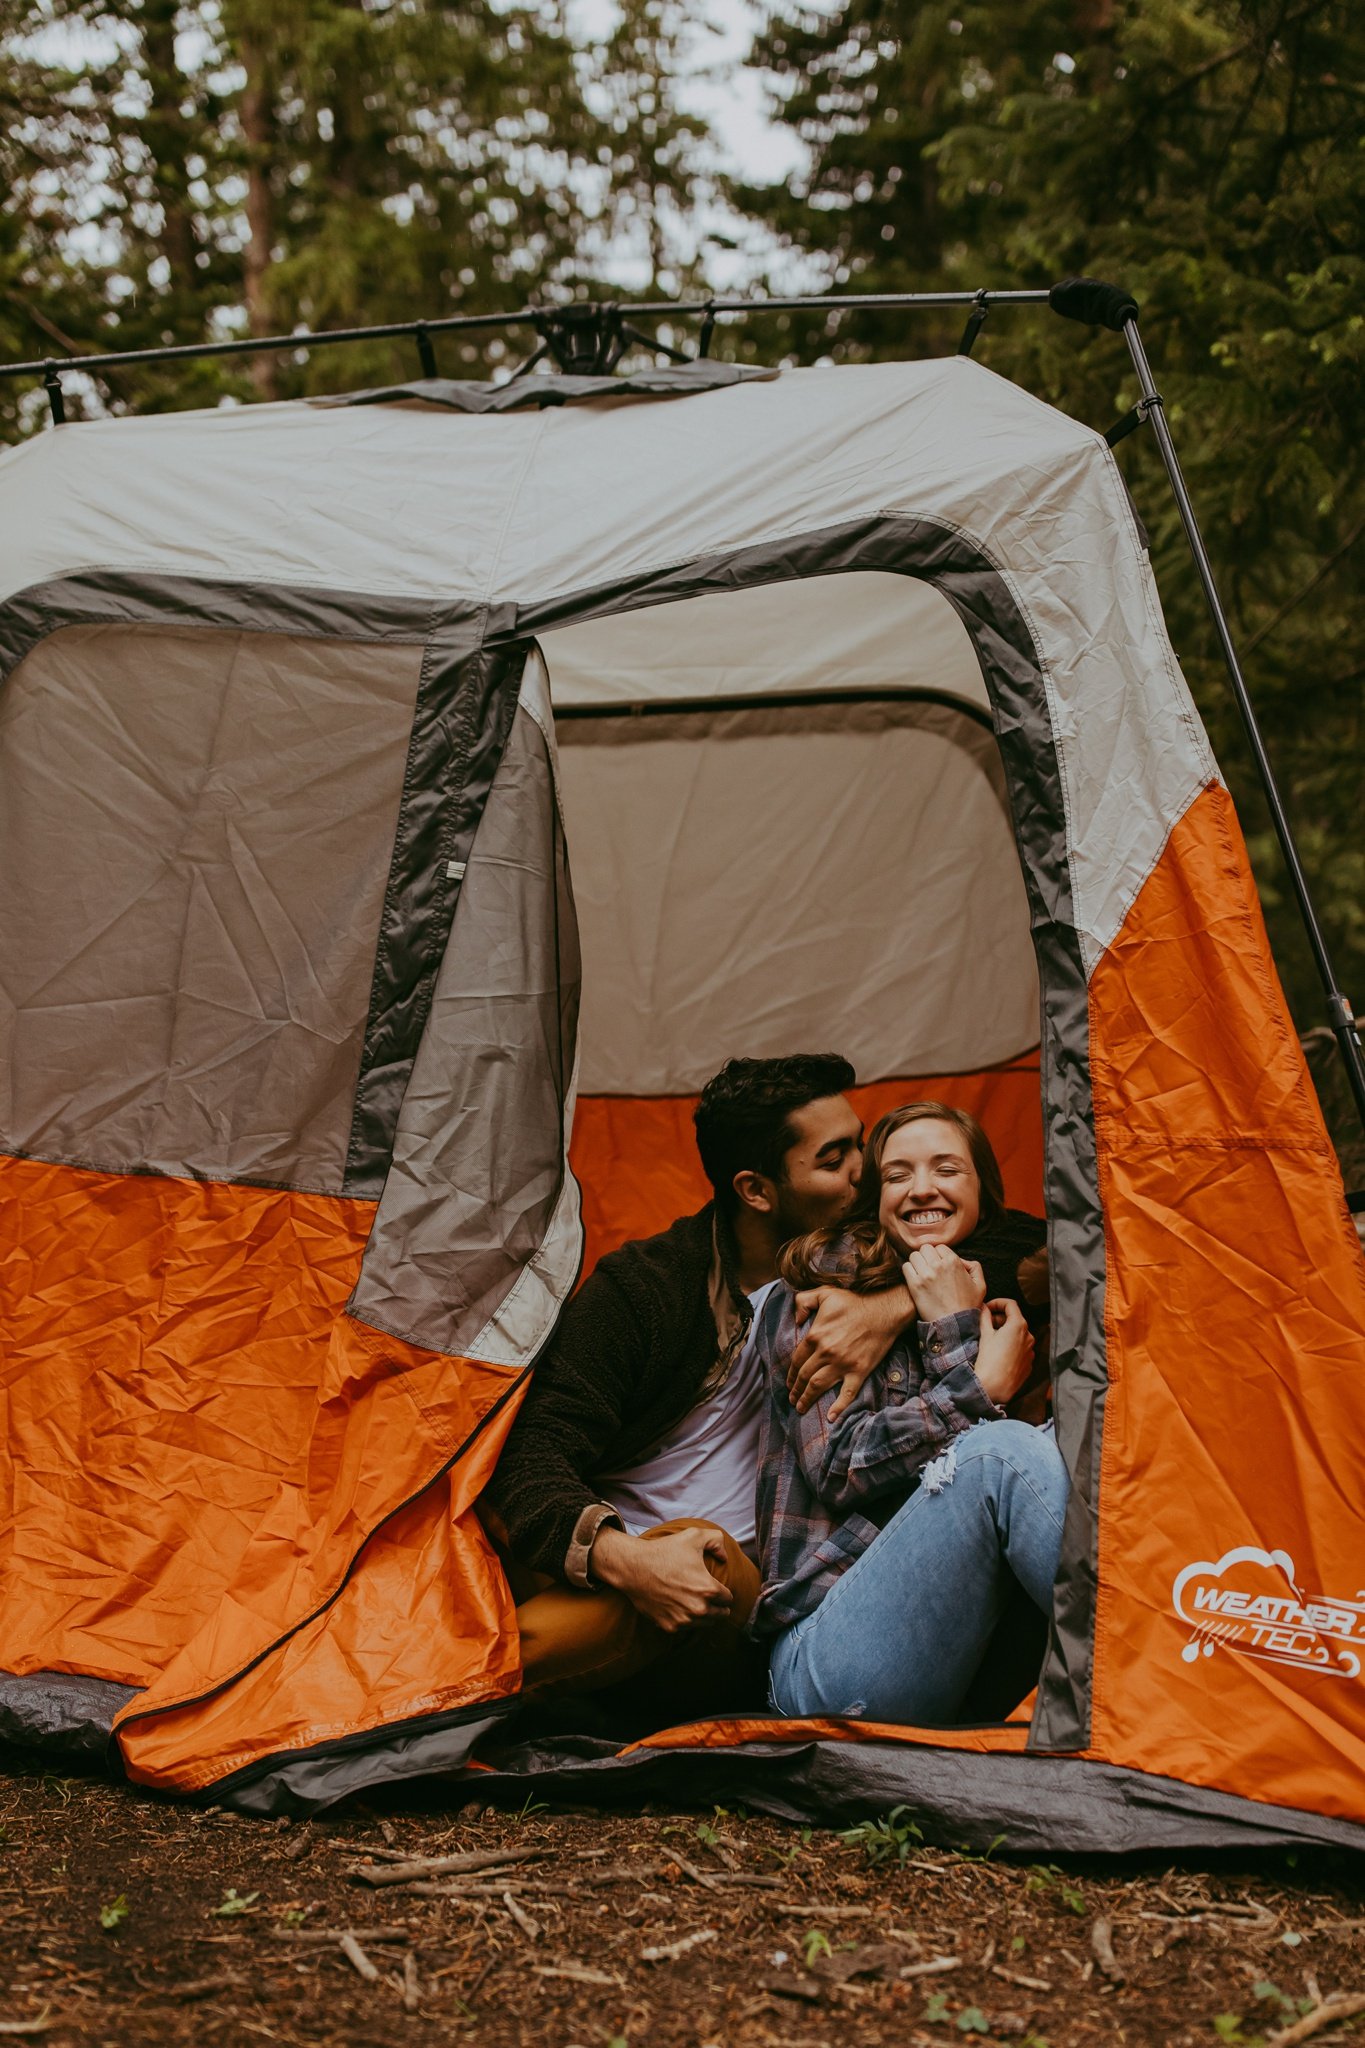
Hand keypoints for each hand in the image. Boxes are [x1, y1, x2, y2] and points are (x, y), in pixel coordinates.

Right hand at [589, 1525, 732, 1633]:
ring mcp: (683, 1620)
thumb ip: (716, 1540)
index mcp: (708, 1589)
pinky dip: (685, 1620)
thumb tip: (724, 1557)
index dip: (724, 1591)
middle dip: (717, 1606)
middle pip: (720, 1615)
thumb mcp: (694, 1536)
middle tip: (709, 1597)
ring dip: (703, 1615)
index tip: (716, 1587)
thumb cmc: (664, 1551)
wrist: (634, 1567)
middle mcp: (698, 1609)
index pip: (728, 1599)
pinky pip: (685, 1628)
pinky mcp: (669, 1627)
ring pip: (704, 1624)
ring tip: (695, 1601)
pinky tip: (680, 1607)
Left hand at [788, 1284, 915, 1417]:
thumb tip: (795, 1319)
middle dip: (796, 1390)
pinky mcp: (859, 1371)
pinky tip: (831, 1418)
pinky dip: (839, 1407)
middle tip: (792, 1399)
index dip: (790, 1374)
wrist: (884, 1311)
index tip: (788, 1383)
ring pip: (818, 1387)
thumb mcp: (824, 1293)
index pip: (797, 1360)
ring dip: (807, 1399)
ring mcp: (842, 1364)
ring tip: (801, 1408)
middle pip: (805, 1376)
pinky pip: (847, 1393)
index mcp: (815, 1336)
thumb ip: (803, 1301)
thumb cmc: (854, 1301)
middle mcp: (826, 1353)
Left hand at [901, 1245, 985, 1321]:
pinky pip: (905, 1267)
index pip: (939, 1247)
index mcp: (954, 1262)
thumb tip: (962, 1260)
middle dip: (927, 1256)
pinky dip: (909, 1271)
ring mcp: (925, 1274)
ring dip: (917, 1262)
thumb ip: (974, 1267)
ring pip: (914, 1255)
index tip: (939, 1265)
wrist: (954, 1324)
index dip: (939, 1255)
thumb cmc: (967, 1306)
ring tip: (921, 1272)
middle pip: (925, 1248)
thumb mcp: (980, 1285)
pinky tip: (914, 1278)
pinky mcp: (915, 1285)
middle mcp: (938, 1265)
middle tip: (929, 1267)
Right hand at [973, 1299, 1034, 1405]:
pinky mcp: (1029, 1363)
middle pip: (1015, 1319)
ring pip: (1018, 1335)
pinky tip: (1000, 1353)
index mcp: (1019, 1325)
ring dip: (1006, 1333)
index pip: (1011, 1304)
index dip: (998, 1303)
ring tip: (992, 1339)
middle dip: (1000, 1319)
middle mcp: (1029, 1336)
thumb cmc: (989, 1360)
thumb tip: (983, 1308)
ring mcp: (1031, 1350)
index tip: (988, 1308)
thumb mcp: (984, 1335)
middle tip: (986, 1324)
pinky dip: (1011, 1346)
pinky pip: (1021, 1349)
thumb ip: (984, 1317)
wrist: (995, 1387)